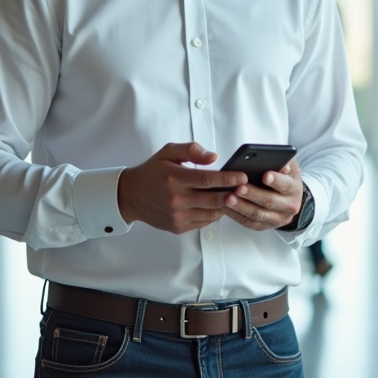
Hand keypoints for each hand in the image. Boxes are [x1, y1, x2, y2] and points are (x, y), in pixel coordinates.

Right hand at [118, 143, 247, 233]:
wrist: (131, 196)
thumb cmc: (152, 172)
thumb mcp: (168, 152)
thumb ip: (191, 150)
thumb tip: (213, 157)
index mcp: (174, 178)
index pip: (207, 180)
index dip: (228, 179)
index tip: (243, 176)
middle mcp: (176, 199)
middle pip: (213, 199)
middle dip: (233, 193)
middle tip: (246, 188)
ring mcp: (177, 215)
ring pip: (212, 213)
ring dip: (225, 205)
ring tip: (234, 196)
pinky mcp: (178, 227)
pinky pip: (204, 222)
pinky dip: (214, 213)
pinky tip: (217, 204)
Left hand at [223, 160, 302, 231]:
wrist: (289, 198)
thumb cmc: (284, 178)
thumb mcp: (288, 167)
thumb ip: (285, 163)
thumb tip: (282, 166)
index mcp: (294, 189)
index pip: (285, 185)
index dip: (276, 180)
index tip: (265, 175)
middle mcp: (288, 207)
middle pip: (269, 202)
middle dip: (253, 194)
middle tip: (239, 188)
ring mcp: (277, 219)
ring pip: (257, 215)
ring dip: (241, 207)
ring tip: (228, 198)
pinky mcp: (264, 226)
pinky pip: (249, 222)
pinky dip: (236, 215)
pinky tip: (225, 207)